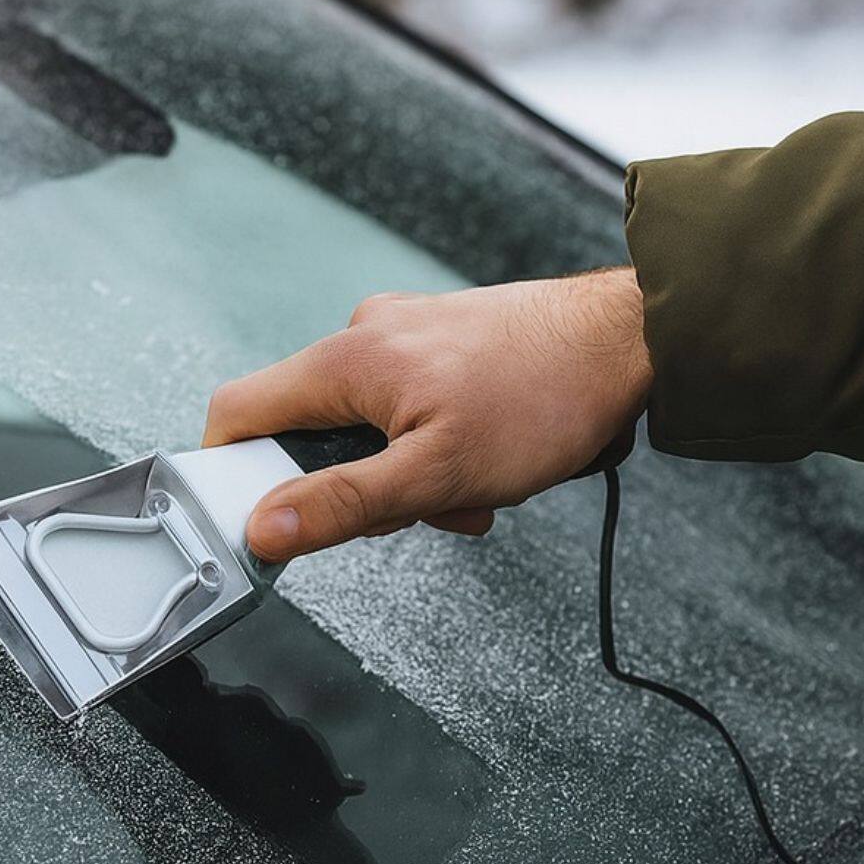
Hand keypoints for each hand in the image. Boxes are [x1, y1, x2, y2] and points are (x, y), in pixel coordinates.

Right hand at [203, 267, 652, 561]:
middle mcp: (362, 336)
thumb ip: (343, 504)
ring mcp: (402, 334)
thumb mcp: (436, 475)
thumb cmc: (543, 397)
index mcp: (343, 363)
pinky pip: (405, 407)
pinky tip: (486, 460)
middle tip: (419, 508)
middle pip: (307, 432)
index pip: (236, 415)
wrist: (631, 338)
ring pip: (364, 428)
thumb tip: (263, 529)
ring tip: (472, 488)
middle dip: (354, 488)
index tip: (268, 520)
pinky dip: (433, 446)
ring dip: (405, 475)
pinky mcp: (437, 341)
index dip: (233, 475)